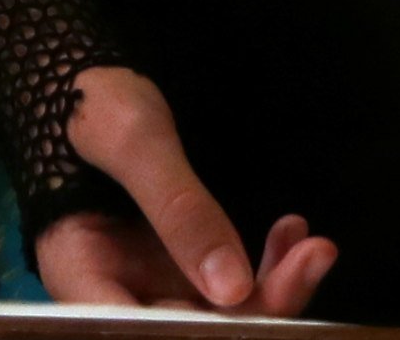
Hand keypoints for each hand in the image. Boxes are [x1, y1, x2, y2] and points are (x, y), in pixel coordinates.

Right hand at [30, 65, 336, 314]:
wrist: (95, 85)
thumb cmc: (94, 103)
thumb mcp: (135, 141)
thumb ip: (180, 209)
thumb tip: (232, 290)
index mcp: (83, 273)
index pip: (140, 330)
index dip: (199, 329)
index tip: (252, 296)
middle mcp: (119, 293)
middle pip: (191, 330)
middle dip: (259, 306)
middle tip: (313, 256)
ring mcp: (153, 283)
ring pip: (220, 314)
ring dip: (275, 287)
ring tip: (315, 246)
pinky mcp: (183, 267)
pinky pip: (230, 287)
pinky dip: (267, 267)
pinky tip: (292, 233)